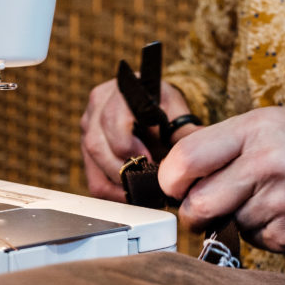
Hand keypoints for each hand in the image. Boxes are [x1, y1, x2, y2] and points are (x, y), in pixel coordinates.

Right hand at [80, 79, 197, 201]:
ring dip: (116, 181)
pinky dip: (110, 190)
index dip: (127, 144)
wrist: (151, 106)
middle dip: (122, 168)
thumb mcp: (176, 114)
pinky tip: (129, 193)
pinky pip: (92, 177)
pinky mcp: (86, 147)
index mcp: (119, 90)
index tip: (147, 159)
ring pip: (93, 162)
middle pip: (97, 144)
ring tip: (140, 188)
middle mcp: (98, 105)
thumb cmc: (163, 107)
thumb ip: (185, 132)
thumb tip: (199, 150)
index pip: (112, 119)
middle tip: (145, 179)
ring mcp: (88, 125)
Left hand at [157, 106, 284, 257]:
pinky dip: (266, 232)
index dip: (171, 179)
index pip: (186, 160)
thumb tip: (176, 161)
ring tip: (275, 197)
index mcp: (258, 130)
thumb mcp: (279, 122)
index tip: (176, 184)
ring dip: (240, 218)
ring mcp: (281, 205)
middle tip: (212, 203)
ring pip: (228, 225)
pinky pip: (255, 242)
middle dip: (196, 210)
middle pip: (196, 205)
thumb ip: (227, 141)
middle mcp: (267, 165)